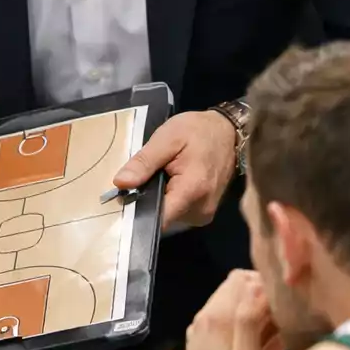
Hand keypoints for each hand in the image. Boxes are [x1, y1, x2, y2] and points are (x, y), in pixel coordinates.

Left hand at [113, 110, 236, 229]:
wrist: (228, 132)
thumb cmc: (198, 131)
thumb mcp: (167, 138)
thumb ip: (144, 162)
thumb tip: (120, 183)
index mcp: (192, 192)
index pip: (156, 218)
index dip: (136, 210)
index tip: (123, 197)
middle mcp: (200, 210)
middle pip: (161, 217)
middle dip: (148, 200)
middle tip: (145, 176)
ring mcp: (204, 215)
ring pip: (168, 216)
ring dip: (160, 199)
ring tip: (161, 176)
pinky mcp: (204, 213)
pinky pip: (178, 212)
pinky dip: (171, 199)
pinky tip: (171, 182)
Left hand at [182, 271, 285, 349]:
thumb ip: (249, 320)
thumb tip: (259, 284)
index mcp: (215, 317)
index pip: (241, 278)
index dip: (266, 283)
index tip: (289, 298)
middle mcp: (205, 319)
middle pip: (238, 289)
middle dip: (265, 296)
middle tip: (291, 313)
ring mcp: (204, 333)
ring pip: (237, 308)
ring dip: (260, 314)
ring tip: (288, 329)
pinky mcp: (207, 347)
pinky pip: (232, 326)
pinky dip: (252, 329)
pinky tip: (275, 344)